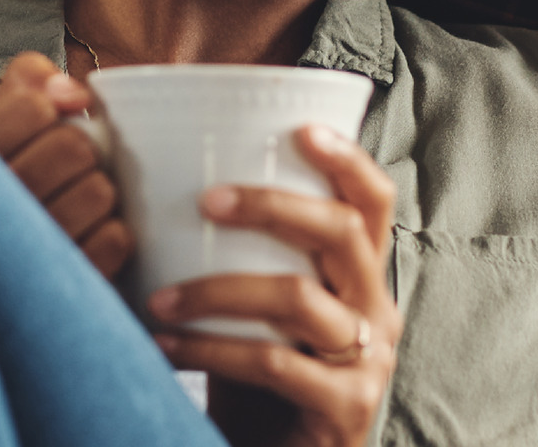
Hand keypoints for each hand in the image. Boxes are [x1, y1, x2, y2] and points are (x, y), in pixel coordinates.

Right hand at [0, 51, 132, 277]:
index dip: (53, 110)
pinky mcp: (57, 286)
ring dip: (98, 192)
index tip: (47, 122)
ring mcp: (17, 256)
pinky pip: (115, 238)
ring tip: (70, 203)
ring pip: (98, 192)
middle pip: (74, 148)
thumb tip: (75, 93)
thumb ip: (27, 81)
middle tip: (63, 168)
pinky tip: (82, 238)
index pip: (33, 108)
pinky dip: (111, 234)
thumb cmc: (1, 179)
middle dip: (80, 151)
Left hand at [149, 125, 401, 446]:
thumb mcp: (265, 319)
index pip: (375, 202)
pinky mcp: (347, 408)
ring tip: (159, 300)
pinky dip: (210, 350)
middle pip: (343, 233)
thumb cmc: (261, 390)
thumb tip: (167, 195)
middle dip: (272, 205)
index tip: (300, 128)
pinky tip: (165, 349)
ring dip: (218, 291)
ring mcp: (369, 361)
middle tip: (207, 200)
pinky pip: (275, 363)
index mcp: (364, 280)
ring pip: (300, 298)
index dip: (347, 159)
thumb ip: (247, 267)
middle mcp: (378, 312)